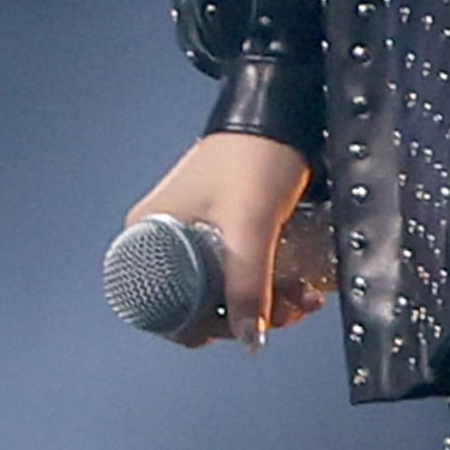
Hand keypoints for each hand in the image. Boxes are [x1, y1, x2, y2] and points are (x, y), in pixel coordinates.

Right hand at [126, 131, 326, 346]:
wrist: (282, 110)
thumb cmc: (255, 155)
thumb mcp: (251, 225)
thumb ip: (247, 285)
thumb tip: (249, 339)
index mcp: (147, 236)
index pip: (164, 310)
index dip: (204, 327)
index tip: (242, 331)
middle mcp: (163, 239)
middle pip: (200, 303)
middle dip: (247, 315)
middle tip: (288, 311)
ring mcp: (193, 235)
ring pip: (225, 291)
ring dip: (266, 303)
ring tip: (302, 299)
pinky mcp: (221, 232)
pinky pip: (238, 273)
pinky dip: (267, 285)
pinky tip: (297, 288)